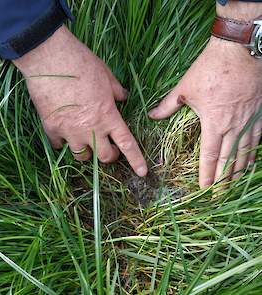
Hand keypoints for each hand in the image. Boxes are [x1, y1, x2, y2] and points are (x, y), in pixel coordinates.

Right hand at [13, 26, 146, 176]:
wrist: (50, 59)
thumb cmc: (82, 64)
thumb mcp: (106, 75)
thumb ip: (117, 91)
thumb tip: (123, 97)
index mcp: (108, 116)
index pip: (126, 144)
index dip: (136, 160)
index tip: (142, 172)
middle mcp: (90, 129)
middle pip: (104, 157)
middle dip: (109, 156)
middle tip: (107, 148)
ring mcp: (69, 131)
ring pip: (81, 156)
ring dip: (86, 151)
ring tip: (84, 139)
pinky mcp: (51, 128)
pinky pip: (58, 145)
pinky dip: (63, 142)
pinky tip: (63, 131)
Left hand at [149, 37, 261, 187]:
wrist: (238, 50)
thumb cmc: (210, 69)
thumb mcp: (185, 88)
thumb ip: (167, 105)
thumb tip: (151, 115)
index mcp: (213, 123)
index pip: (210, 156)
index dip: (207, 174)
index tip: (205, 188)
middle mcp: (233, 126)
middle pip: (229, 159)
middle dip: (224, 180)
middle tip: (220, 195)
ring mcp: (249, 120)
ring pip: (246, 152)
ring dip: (240, 170)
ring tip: (235, 184)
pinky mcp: (260, 112)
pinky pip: (258, 138)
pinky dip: (254, 152)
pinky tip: (251, 161)